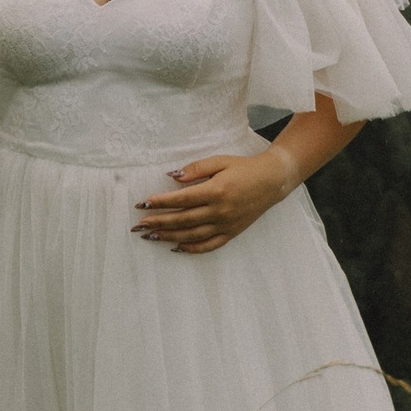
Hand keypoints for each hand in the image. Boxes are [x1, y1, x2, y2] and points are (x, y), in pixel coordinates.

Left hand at [133, 151, 293, 254]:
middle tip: (138, 225)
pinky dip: (192, 249)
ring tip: (151, 237)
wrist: (272, 181)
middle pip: (183, 220)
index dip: (160, 203)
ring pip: (192, 235)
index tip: (142, 204)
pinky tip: (176, 247)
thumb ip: (196, 169)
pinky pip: (209, 245)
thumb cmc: (243, 168)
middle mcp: (220, 211)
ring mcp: (226, 224)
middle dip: (158, 222)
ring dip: (169, 237)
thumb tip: (173, 177)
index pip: (181, 200)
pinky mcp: (232, 233)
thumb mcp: (220, 161)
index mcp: (216, 191)